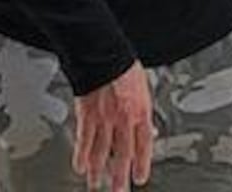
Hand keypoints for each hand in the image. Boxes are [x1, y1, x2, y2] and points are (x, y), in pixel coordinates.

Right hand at [73, 61, 152, 191]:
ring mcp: (104, 119)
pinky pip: (84, 140)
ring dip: (98, 172)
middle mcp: (123, 120)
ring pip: (101, 152)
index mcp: (140, 112)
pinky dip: (81, 155)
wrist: (102, 52)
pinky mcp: (86, 115)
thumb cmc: (123, 66)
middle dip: (120, 178)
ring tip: (96, 185)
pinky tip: (80, 167)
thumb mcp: (144, 88)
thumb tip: (151, 130)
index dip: (142, 164)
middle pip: (121, 155)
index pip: (143, 146)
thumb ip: (146, 112)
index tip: (139, 178)